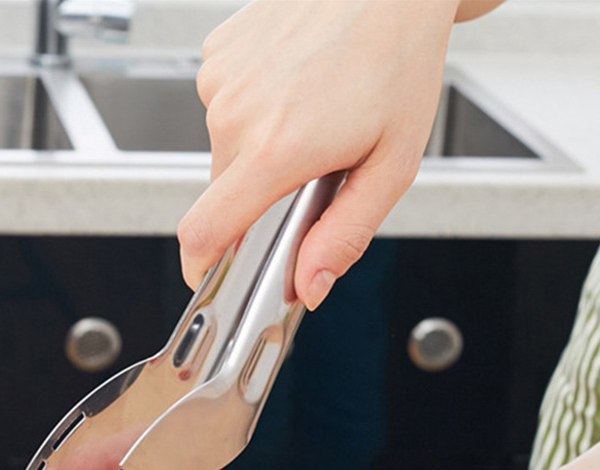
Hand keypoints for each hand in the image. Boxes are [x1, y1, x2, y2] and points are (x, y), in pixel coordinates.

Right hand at [178, 0, 459, 307]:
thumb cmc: (397, 59)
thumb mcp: (391, 165)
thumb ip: (345, 235)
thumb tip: (309, 286)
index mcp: (275, 150)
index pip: (203, 233)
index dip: (202, 266)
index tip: (211, 276)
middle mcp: (235, 114)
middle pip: (222, 195)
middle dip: (258, 199)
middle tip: (310, 172)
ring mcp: (221, 79)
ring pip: (224, 150)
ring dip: (259, 152)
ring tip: (309, 117)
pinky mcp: (217, 54)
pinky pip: (225, 108)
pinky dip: (255, 111)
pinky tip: (293, 87)